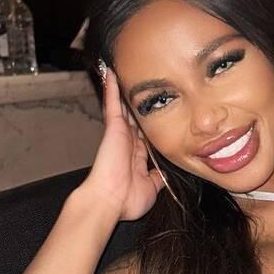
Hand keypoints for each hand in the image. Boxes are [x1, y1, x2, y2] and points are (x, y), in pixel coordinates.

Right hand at [81, 66, 163, 220]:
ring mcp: (119, 134)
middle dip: (135, 104)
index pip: (143, 135)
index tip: (154, 113)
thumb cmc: (127, 200)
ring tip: (122, 72)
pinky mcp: (113, 128)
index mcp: (136, 156)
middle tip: (140, 85)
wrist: (110, 201)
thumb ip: (157, 178)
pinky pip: (113, 104)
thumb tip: (164, 175)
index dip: (147, 124)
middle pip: (133, 117)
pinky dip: (112, 89)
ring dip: (122, 91)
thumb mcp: (150, 188)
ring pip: (122, 107)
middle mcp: (128, 142)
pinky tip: (111, 73)